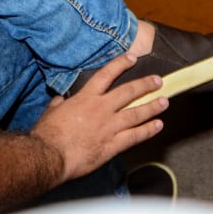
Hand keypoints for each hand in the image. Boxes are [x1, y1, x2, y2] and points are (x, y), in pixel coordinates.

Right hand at [31, 53, 168, 182]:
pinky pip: (134, 136)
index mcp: (86, 98)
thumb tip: (60, 100)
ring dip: (152, 107)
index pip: (107, 75)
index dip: (121, 64)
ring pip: (136, 114)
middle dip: (145, 85)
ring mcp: (109, 127)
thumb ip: (59, 104)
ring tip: (164, 102)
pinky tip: (158, 126)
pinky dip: (147, 130)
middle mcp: (101, 109)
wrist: (50, 155)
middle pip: (129, 93)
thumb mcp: (51, 111)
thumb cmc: (47, 133)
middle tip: (158, 81)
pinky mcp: (112, 146)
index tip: (133, 58)